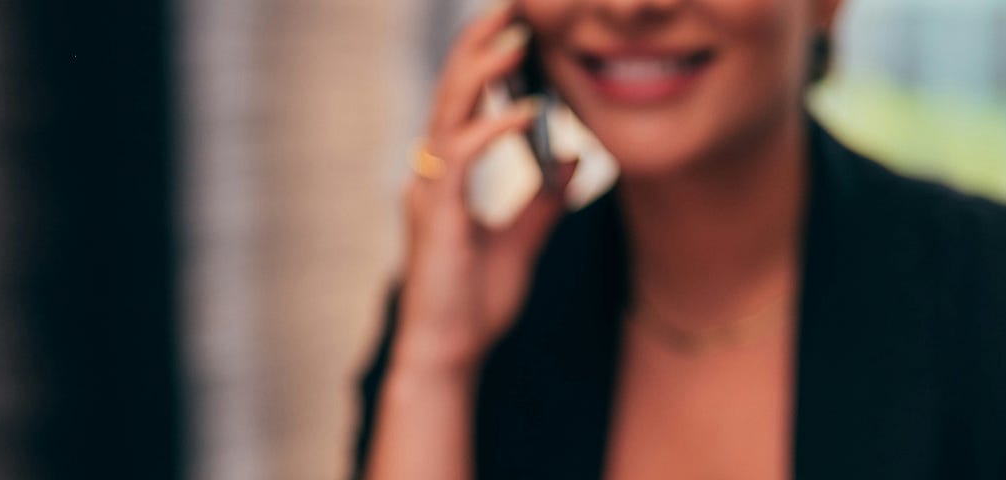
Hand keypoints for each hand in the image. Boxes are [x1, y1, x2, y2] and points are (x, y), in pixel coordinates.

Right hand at [394, 1, 574, 376]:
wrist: (450, 353)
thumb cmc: (476, 303)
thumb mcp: (525, 240)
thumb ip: (545, 197)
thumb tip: (573, 157)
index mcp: (447, 174)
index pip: (463, 99)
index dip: (486, 58)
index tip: (520, 25)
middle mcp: (432, 173)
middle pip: (450, 89)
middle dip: (480, 43)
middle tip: (513, 6)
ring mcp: (431, 190)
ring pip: (450, 110)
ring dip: (483, 69)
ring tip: (517, 36)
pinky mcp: (439, 214)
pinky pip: (462, 156)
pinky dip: (493, 128)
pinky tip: (527, 111)